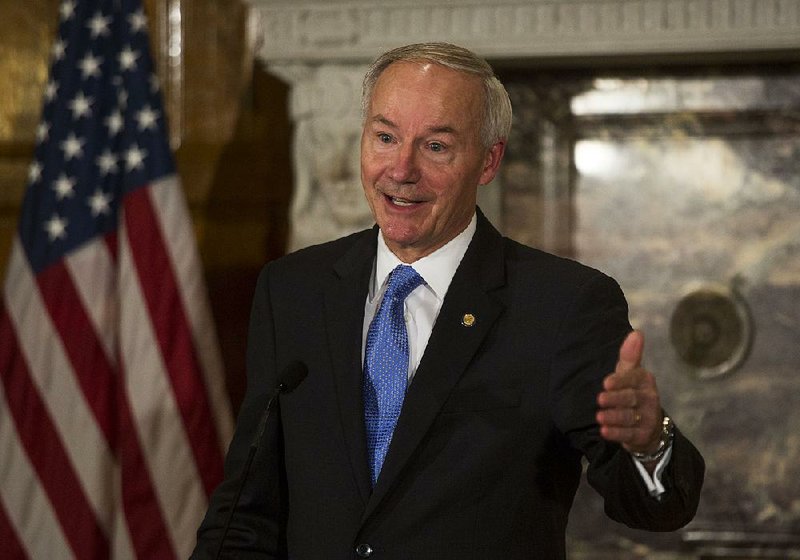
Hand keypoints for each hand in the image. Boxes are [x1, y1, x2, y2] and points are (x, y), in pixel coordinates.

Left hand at [596, 330, 662, 456]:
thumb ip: (630, 356)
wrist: (649, 426)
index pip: (633, 379)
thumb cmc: (633, 393)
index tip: (606, 383)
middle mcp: (649, 398)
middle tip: (600, 400)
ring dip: (614, 417)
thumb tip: (637, 332)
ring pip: (629, 417)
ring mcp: (648, 418)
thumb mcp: (629, 374)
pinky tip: (604, 431)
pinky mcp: (643, 435)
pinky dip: (616, 434)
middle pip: (631, 398)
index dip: (620, 381)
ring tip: (599, 417)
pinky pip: (629, 434)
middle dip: (615, 399)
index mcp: (645, 381)